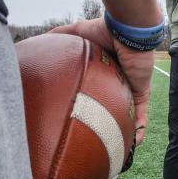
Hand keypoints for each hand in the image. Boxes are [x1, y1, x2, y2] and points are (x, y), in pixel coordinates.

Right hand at [49, 19, 154, 146]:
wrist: (128, 30)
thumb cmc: (105, 30)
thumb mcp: (77, 32)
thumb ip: (59, 36)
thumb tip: (36, 40)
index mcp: (103, 70)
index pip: (95, 90)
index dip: (88, 102)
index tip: (76, 116)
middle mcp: (117, 82)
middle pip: (110, 106)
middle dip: (104, 121)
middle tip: (92, 138)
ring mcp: (130, 89)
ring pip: (127, 115)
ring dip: (122, 131)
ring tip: (113, 148)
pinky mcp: (141, 93)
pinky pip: (141, 115)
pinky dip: (138, 130)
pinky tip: (132, 145)